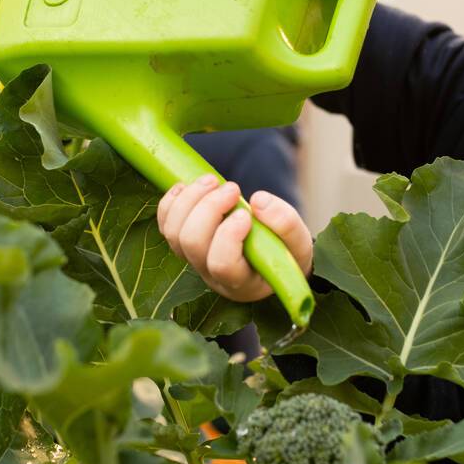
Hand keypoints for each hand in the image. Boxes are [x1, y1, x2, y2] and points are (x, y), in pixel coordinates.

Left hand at [157, 176, 311, 302]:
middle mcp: (212, 276)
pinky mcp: (184, 245)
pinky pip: (165, 226)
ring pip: (174, 233)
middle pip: (192, 243)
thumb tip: (258, 201)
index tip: (245, 214)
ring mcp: (195, 261)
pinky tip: (186, 187)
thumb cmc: (287, 252)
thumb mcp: (299, 242)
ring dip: (189, 200)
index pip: (222, 265)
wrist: (274, 255)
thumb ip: (286, 223)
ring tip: (212, 180)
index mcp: (242, 282)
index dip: (228, 236)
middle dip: (208, 209)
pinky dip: (170, 203)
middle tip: (232, 188)